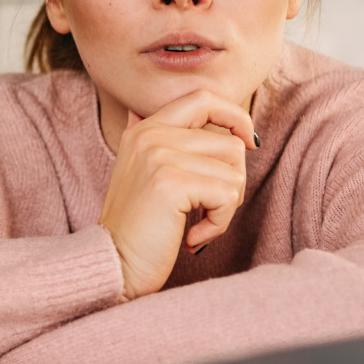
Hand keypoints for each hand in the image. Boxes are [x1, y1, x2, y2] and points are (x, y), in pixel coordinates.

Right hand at [98, 90, 253, 300]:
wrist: (113, 265)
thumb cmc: (139, 231)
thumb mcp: (147, 177)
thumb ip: (171, 146)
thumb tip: (225, 128)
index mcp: (145, 129)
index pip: (203, 98)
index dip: (236, 116)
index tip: (250, 142)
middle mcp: (151, 135)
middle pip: (230, 142)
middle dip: (232, 181)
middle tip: (208, 209)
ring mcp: (159, 154)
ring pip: (234, 170)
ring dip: (225, 207)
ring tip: (197, 225)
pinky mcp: (171, 181)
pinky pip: (227, 194)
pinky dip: (218, 223)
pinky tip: (192, 238)